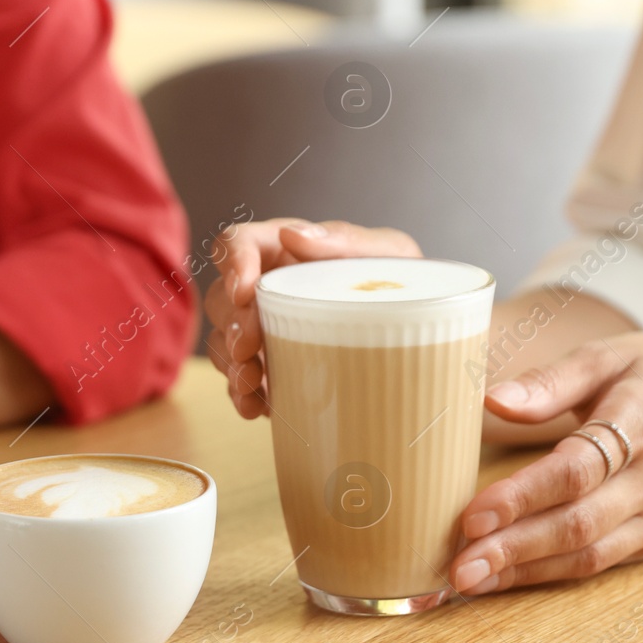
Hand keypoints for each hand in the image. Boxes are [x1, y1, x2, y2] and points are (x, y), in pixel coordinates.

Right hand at [203, 219, 421, 417]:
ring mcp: (263, 329)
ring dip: (231, 363)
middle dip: (231, 324)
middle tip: (249, 348)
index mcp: (285, 250)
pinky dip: (242, 395)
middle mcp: (265, 287)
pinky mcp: (269, 366)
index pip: (237, 242)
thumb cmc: (399, 279)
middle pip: (223, 298)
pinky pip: (240, 379)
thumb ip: (344, 240)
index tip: (244, 291)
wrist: (419, 330)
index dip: (231, 263)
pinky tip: (257, 407)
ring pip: (223, 340)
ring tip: (251, 384)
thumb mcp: (387, 251)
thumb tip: (294, 235)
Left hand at [449, 333, 642, 594]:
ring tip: (471, 580)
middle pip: (579, 522)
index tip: (471, 516)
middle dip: (514, 548)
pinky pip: (602, 561)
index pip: (577, 469)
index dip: (523, 496)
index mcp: (641, 420)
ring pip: (590, 554)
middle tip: (458, 568)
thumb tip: (492, 401)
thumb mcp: (605, 357)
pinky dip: (551, 572)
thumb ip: (549, 381)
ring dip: (526, 571)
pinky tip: (507, 575)